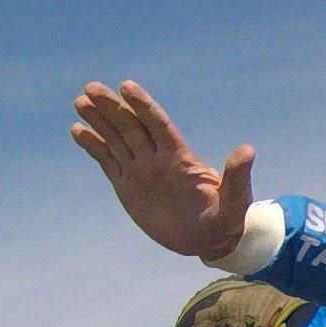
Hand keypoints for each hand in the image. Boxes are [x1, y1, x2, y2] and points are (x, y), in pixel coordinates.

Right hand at [71, 80, 252, 260]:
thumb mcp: (235, 200)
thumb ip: (237, 176)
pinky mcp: (127, 185)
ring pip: (116, 138)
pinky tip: (77, 130)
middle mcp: (157, 158)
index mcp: (180, 157)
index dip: (143, 105)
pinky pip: (108, 161)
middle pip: (131, 125)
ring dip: (99, 120)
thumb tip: (248, 150)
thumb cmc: (225, 219)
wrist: (208, 239)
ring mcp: (141, 169)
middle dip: (112, 107)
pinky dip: (93, 146)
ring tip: (81, 101)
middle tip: (91, 88)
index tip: (126, 86)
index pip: (158, 124)